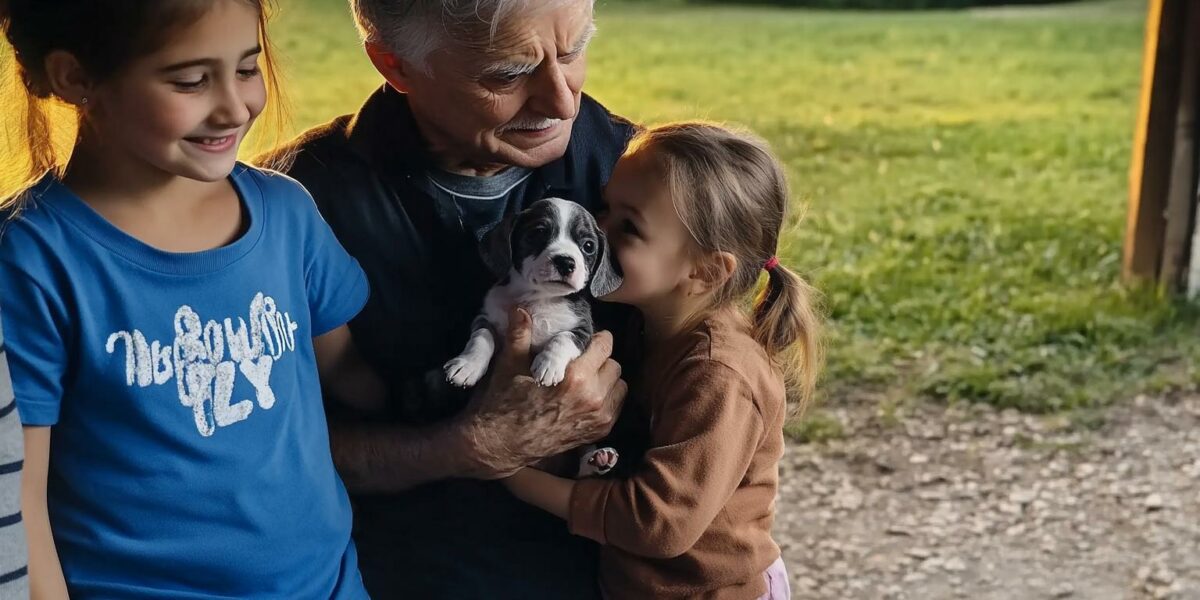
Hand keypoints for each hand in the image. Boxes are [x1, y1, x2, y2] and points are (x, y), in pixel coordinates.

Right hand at [457, 307, 626, 478]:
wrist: (500, 444)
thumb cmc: (503, 402)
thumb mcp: (509, 364)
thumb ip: (520, 333)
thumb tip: (521, 308)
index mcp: (575, 376)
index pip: (604, 345)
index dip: (595, 338)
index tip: (584, 340)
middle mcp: (593, 397)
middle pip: (614, 364)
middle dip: (600, 359)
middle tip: (581, 361)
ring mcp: (598, 417)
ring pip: (619, 385)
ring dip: (606, 380)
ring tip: (585, 379)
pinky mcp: (598, 432)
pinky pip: (616, 406)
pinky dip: (607, 399)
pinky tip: (586, 397)